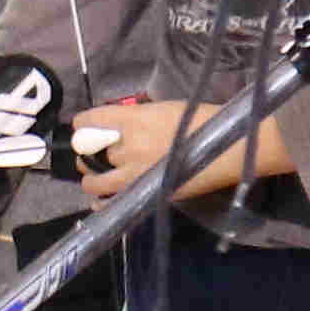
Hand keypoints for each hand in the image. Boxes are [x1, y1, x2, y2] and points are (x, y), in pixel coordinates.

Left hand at [66, 90, 269, 196]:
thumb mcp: (165, 109)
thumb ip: (138, 118)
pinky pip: (112, 202)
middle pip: (92, 151)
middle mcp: (129, 146)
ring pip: (96, 180)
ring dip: (91, 178)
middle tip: (92, 154)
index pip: (93, 120)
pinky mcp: (146, 194)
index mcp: (135, 120)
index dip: (82, 122)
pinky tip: (99, 200)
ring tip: (93, 178)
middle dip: (90, 152)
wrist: (228, 148)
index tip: (80, 125)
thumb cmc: (202, 121)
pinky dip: (102, 202)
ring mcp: (136, 174)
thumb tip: (118, 126)